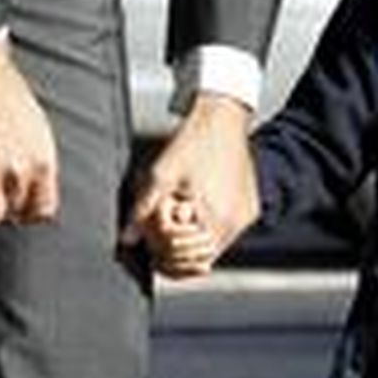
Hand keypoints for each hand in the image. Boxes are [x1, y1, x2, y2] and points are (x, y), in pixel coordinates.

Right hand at [0, 40, 58, 225]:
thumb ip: (39, 159)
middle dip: (7, 209)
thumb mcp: (38, 128)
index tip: (20, 207)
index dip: (30, 212)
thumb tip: (37, 184)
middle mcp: (20, 172)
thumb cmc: (7, 94)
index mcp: (43, 162)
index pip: (44, 209)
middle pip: (16, 214)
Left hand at [124, 93, 258, 263]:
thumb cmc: (194, 142)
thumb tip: (128, 237)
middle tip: (164, 223)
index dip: (165, 248)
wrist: (223, 119)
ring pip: (214, 246)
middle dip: (179, 247)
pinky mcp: (250, 209)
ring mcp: (245, 217)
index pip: (186, 259)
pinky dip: (209, 227)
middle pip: (201, 258)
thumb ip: (141, 211)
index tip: (156, 229)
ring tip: (181, 211)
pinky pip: (227, 232)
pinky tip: (198, 207)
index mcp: (215, 218)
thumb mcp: (159, 176)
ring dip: (193, 238)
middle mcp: (236, 222)